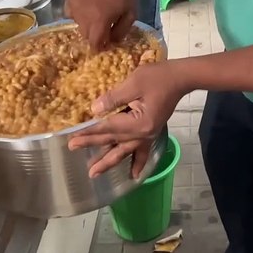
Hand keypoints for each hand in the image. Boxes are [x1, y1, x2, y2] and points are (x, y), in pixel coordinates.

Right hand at [64, 0, 136, 49]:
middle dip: (94, 35)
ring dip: (86, 24)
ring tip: (95, 13)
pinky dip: (77, 14)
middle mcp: (83, 16)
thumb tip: (111, 42)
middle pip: (85, 35)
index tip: (105, 43)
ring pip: (77, 24)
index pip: (94, 43)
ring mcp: (74, 6)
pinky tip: (86, 7)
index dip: (99, 46)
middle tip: (102, 26)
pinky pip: (70, 13)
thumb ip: (121, 32)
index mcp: (99, 20)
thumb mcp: (130, 14)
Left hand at [68, 62, 187, 177]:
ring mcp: (148, 135)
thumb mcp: (134, 82)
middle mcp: (143, 134)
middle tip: (73, 150)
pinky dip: (138, 164)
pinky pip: (143, 152)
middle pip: (113, 142)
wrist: (181, 78)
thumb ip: (114, 98)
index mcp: (138, 123)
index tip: (72, 139)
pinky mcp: (151, 132)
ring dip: (109, 163)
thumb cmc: (158, 77)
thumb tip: (94, 110)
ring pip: (125, 152)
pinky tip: (134, 176)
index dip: (89, 133)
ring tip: (94, 173)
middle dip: (92, 146)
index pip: (108, 129)